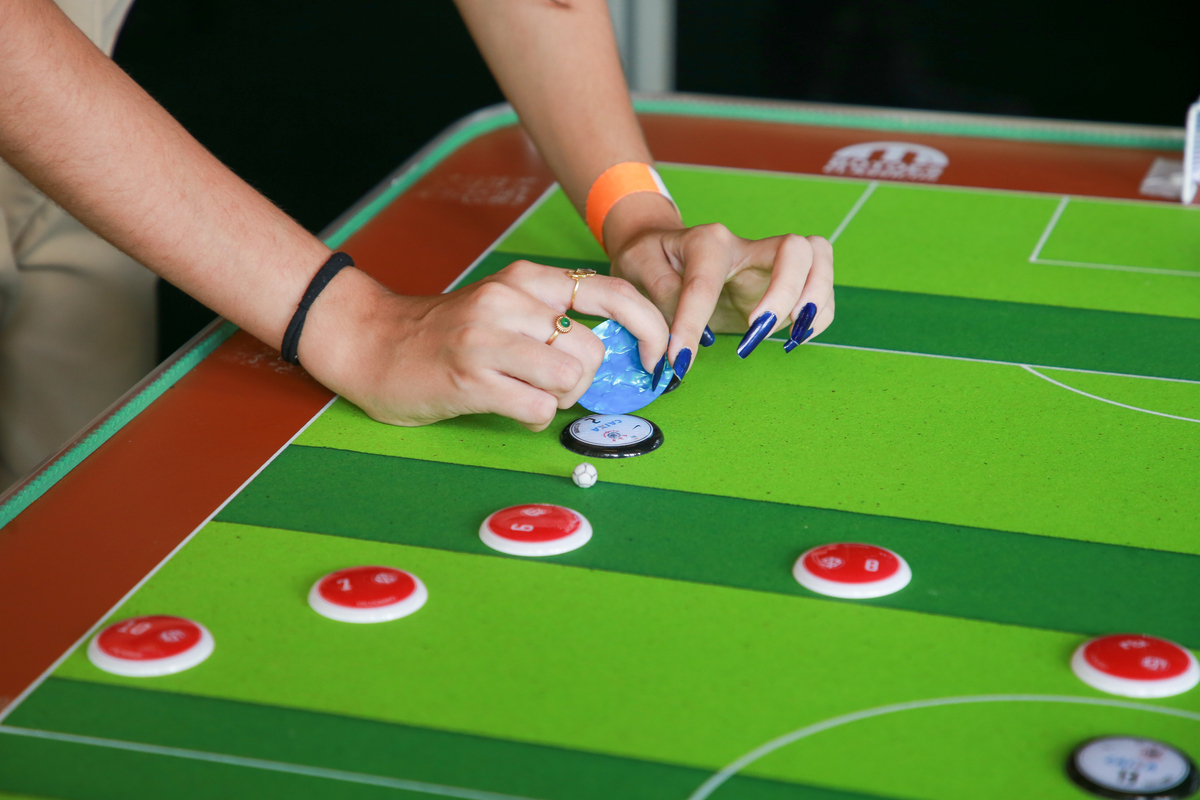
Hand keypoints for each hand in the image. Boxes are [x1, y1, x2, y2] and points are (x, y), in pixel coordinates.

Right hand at [300, 261, 668, 431]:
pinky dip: (532, 417)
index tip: (656, 356)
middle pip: (591, 350)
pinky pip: (537, 409)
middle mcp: (510, 301)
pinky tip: (505, 405)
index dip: (648, 326)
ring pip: (569, 378)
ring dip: (558, 399)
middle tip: (552, 385)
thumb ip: (553, 317)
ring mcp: (489, 339)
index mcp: (526, 280)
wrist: (372, 343)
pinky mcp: (470, 377)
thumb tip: (617, 349)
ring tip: (526, 394)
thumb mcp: (504, 307)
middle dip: (584, 381)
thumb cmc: (446, 333)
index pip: (610, 292)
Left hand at [604, 193, 834, 377]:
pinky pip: (821, 291)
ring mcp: (770, 264)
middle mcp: (747, 247)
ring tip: (790, 335)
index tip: (679, 359)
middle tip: (759, 328)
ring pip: (819, 261)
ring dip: (815, 300)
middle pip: (796, 250)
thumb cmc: (650, 257)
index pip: (706, 283)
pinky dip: (818, 316)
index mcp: (708, 241)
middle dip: (787, 291)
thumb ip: (657, 296)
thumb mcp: (637, 268)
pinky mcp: (782, 285)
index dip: (691, 323)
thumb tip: (674, 343)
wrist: (662, 248)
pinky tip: (794, 337)